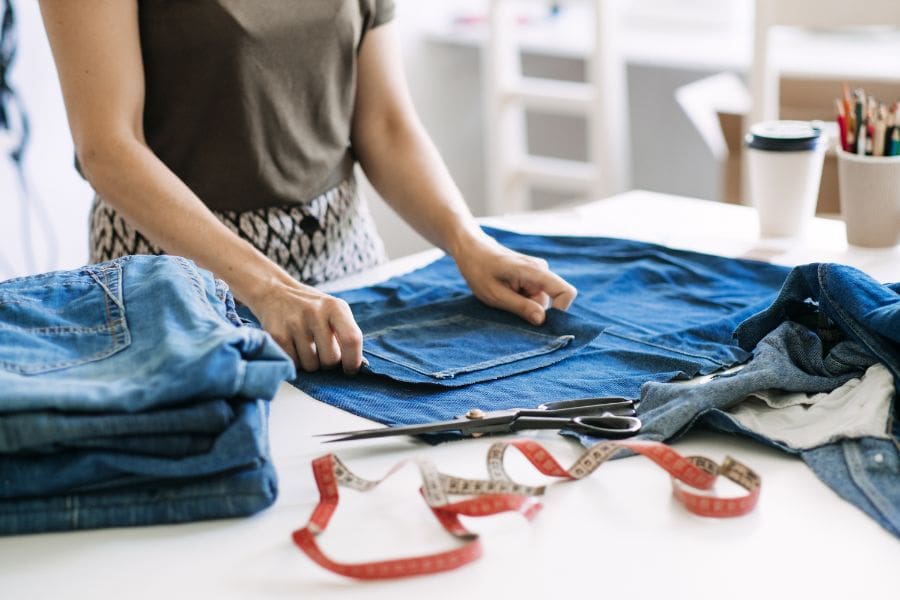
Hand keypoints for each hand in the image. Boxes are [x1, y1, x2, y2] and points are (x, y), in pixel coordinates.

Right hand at [245, 278, 363, 374]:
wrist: (274, 292)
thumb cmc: (311, 307)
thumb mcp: (334, 311)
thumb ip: (347, 334)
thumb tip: (362, 365)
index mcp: (335, 307)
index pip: (351, 339)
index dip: (353, 360)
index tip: (350, 370)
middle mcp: (315, 313)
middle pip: (330, 359)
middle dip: (328, 363)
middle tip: (321, 352)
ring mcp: (294, 323)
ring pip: (311, 365)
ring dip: (310, 363)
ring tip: (305, 347)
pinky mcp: (277, 335)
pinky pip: (293, 364)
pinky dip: (295, 362)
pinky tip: (293, 347)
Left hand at [452, 234, 576, 324]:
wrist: (471, 249)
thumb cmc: (479, 270)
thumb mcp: (495, 295)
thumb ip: (521, 307)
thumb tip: (542, 320)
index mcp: (535, 271)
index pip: (566, 292)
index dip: (559, 311)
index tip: (539, 321)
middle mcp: (541, 270)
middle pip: (550, 301)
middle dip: (532, 310)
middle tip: (507, 307)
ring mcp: (537, 272)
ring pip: (540, 300)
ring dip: (524, 305)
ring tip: (503, 297)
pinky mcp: (532, 275)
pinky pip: (534, 295)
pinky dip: (521, 299)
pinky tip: (505, 293)